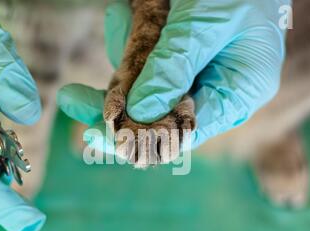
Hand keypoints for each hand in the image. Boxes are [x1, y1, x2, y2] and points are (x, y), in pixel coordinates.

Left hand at [58, 0, 288, 150]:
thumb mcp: (206, 23)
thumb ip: (174, 67)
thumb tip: (138, 112)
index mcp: (237, 93)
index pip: (182, 133)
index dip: (138, 137)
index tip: (97, 130)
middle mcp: (218, 92)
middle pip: (157, 115)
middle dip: (114, 102)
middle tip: (71, 99)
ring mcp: (201, 76)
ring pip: (149, 88)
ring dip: (123, 61)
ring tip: (117, 18)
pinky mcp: (185, 59)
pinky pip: (151, 62)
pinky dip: (133, 42)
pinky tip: (122, 15)